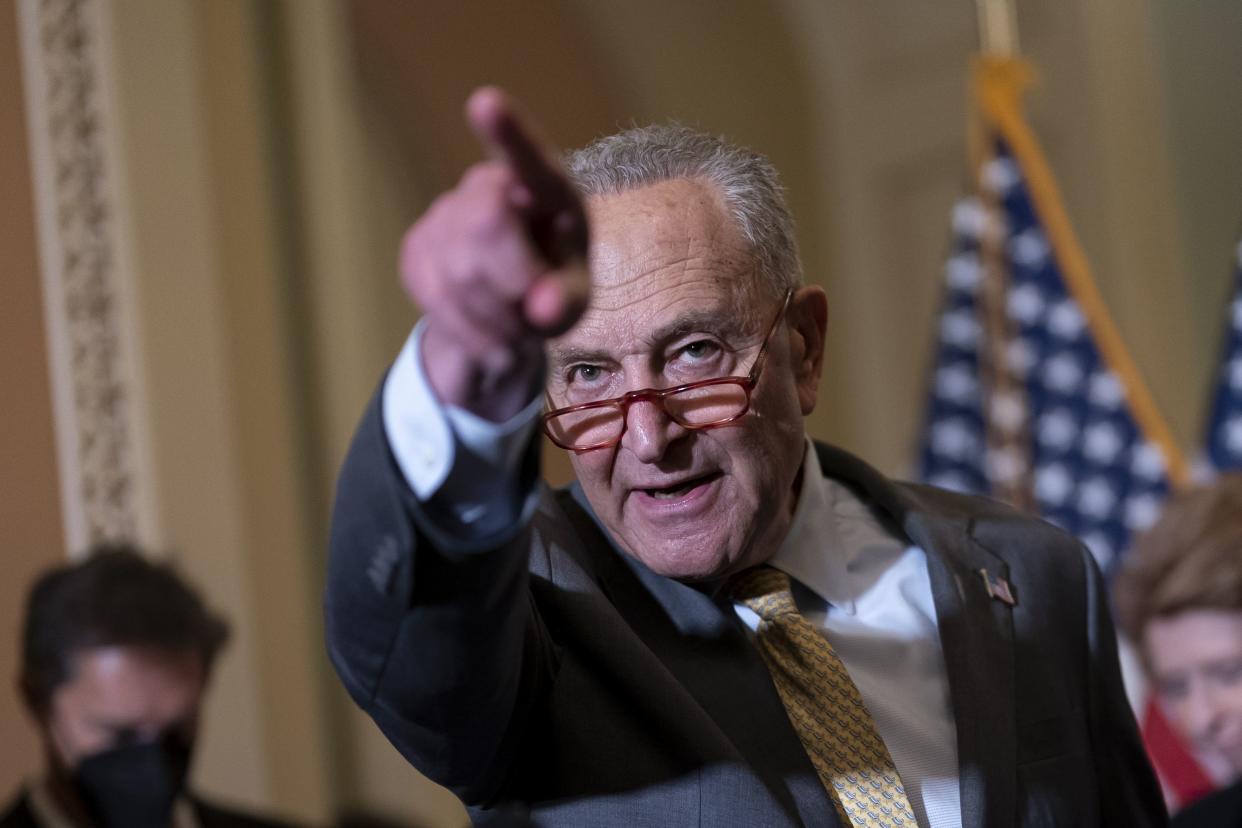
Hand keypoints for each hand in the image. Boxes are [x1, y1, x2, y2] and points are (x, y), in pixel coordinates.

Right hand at [401, 87, 589, 420]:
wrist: (503, 315)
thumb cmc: (553, 293)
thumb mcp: (573, 300)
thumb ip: (566, 301)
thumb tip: (543, 310)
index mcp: (545, 188)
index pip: (528, 158)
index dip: (507, 132)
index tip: (486, 102)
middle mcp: (492, 186)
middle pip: (486, 226)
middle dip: (512, 283)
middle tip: (534, 315)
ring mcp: (447, 212)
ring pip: (459, 272)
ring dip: (493, 316)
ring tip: (514, 325)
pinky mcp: (416, 246)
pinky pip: (435, 296)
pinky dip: (467, 329)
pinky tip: (485, 328)